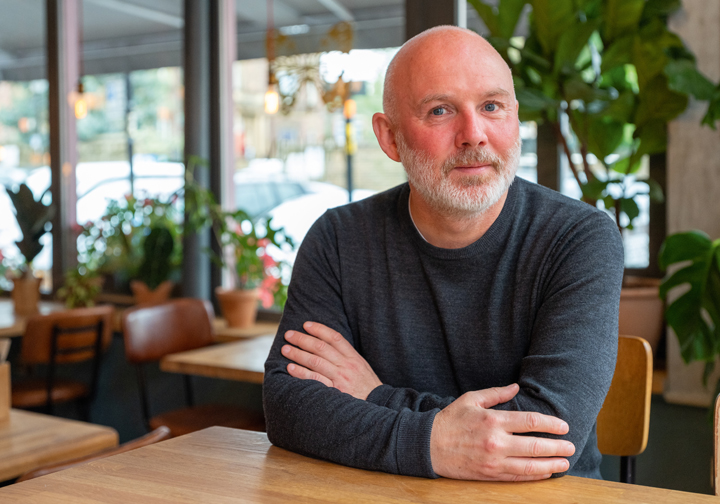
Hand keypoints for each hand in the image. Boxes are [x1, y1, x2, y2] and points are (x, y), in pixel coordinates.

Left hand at [282, 321, 381, 399]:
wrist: (379, 407)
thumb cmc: (368, 388)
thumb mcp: (362, 368)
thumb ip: (347, 357)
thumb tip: (327, 346)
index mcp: (354, 358)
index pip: (335, 338)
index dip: (319, 329)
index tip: (306, 325)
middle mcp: (347, 366)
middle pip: (321, 347)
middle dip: (303, 339)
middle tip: (289, 335)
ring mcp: (340, 379)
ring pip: (315, 361)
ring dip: (298, 354)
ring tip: (286, 349)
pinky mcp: (335, 393)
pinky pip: (315, 380)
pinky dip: (301, 373)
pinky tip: (291, 368)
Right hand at [430, 383, 574, 480]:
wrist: (428, 446)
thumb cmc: (449, 420)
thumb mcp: (471, 399)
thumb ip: (496, 393)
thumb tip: (516, 387)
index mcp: (493, 420)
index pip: (531, 422)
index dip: (552, 425)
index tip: (564, 427)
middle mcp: (496, 442)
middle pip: (536, 446)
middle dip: (557, 447)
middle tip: (571, 446)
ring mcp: (494, 461)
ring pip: (530, 465)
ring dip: (551, 465)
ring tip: (565, 463)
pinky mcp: (490, 474)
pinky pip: (517, 477)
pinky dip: (534, 476)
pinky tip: (545, 473)